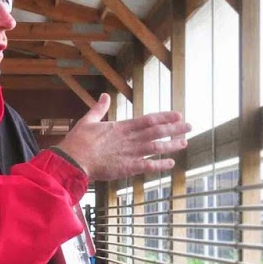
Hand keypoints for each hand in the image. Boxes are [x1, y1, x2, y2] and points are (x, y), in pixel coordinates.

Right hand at [53, 94, 190, 181]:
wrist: (72, 161)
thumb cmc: (78, 142)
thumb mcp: (88, 120)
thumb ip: (99, 108)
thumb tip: (104, 95)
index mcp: (122, 127)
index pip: (148, 119)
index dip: (165, 117)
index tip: (178, 114)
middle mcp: (129, 139)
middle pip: (157, 132)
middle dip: (175, 129)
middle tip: (190, 126)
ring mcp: (130, 153)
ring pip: (156, 148)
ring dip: (171, 145)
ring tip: (185, 142)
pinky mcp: (127, 168)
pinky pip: (147, 166)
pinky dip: (160, 165)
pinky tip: (171, 164)